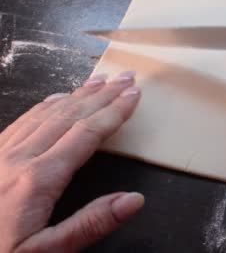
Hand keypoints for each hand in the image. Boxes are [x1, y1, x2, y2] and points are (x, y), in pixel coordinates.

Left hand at [0, 71, 142, 251]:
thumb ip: (91, 224)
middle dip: (102, 95)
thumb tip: (135, 199)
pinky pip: (22, 122)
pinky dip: (45, 105)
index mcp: (39, 179)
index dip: (114, 112)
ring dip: (77, 94)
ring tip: (100, 80)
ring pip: (46, 113)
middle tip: (126, 77)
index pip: (87, 134)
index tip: (135, 94)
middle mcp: (19, 158)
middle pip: (69, 115)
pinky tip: (56, 98)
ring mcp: (1, 154)